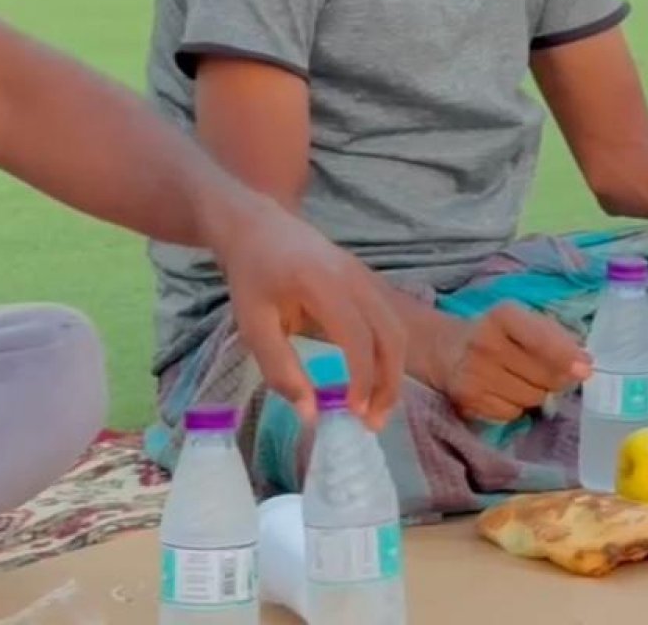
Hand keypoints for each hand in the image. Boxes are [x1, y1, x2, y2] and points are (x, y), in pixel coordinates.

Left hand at [204, 196, 406, 429]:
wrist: (257, 225)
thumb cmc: (251, 276)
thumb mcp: (253, 325)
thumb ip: (280, 369)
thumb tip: (311, 415)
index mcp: (323, 285)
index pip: (358, 338)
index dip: (363, 379)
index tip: (353, 413)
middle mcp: (354, 278)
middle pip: (391, 334)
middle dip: (389, 382)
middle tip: (373, 422)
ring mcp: (365, 276)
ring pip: (396, 328)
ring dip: (393, 371)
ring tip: (376, 407)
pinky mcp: (366, 280)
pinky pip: (389, 319)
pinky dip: (388, 353)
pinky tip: (372, 378)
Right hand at [429, 303, 591, 424]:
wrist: (445, 349)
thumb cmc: (497, 333)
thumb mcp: (524, 321)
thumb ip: (556, 337)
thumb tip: (584, 365)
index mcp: (503, 316)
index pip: (540, 341)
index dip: (566, 357)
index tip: (585, 369)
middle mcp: (485, 344)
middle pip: (542, 376)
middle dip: (558, 379)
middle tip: (556, 375)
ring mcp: (475, 375)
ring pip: (532, 398)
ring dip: (537, 393)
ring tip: (523, 379)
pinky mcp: (468, 401)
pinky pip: (512, 414)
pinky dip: (516, 406)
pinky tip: (505, 391)